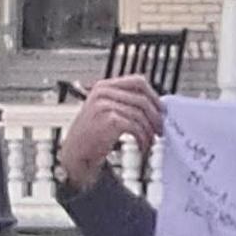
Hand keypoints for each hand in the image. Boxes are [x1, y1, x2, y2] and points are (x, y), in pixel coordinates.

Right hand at [57, 75, 164, 191]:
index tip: (160, 110)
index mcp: (104, 86)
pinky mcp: (109, 120)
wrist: (75, 154)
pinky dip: (142, 138)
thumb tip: (154, 105)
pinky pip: (135, 126)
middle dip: (155, 115)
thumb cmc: (91, 135)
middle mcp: (103, 92)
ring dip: (149, 130)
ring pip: (140, 114)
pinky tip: (141, 145)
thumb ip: (124, 103)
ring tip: (149, 140)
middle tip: (160, 128)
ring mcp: (105, 105)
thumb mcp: (104, 110)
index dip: (153, 96)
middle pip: (142, 98)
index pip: (137, 81)